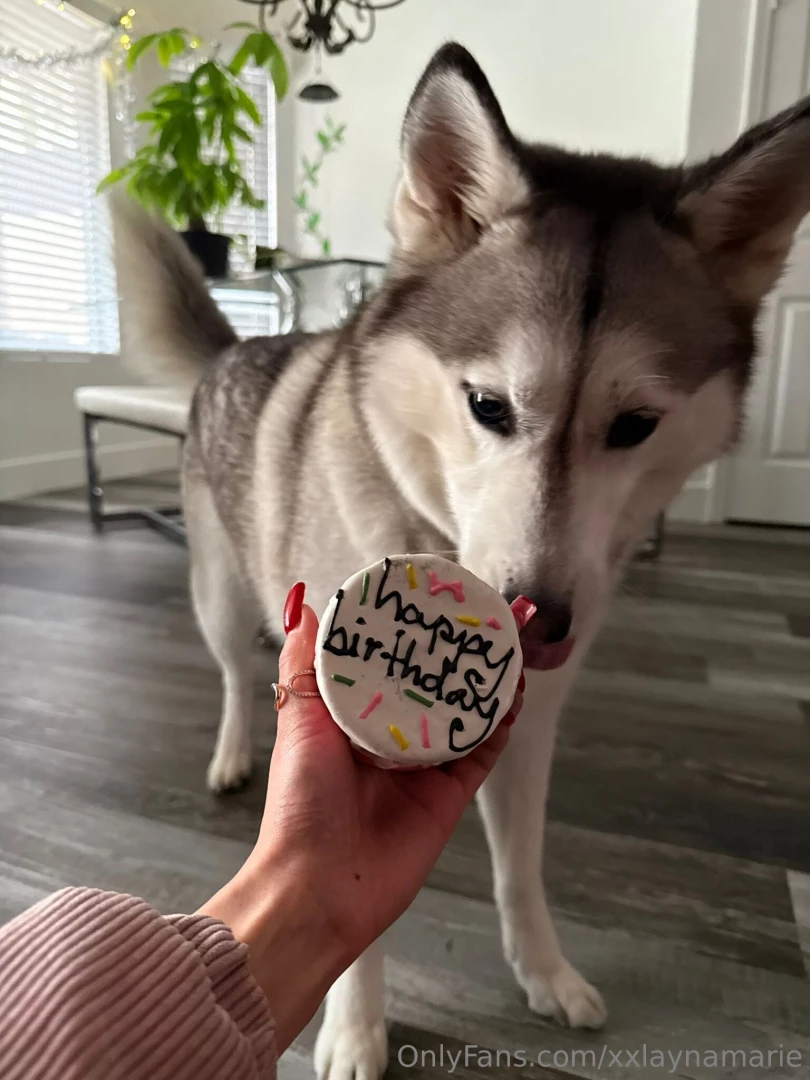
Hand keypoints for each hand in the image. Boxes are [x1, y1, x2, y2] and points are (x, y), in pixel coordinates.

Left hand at [201, 587, 523, 1050]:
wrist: (318, 890)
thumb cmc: (298, 805)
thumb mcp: (297, 721)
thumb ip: (304, 664)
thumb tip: (299, 604)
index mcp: (351, 718)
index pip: (388, 663)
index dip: (412, 632)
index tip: (433, 597)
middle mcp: (390, 737)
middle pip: (434, 684)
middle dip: (458, 652)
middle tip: (486, 615)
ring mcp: (423, 766)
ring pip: (464, 713)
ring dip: (487, 681)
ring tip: (509, 644)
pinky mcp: (450, 795)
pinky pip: (482, 751)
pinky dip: (500, 722)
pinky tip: (513, 693)